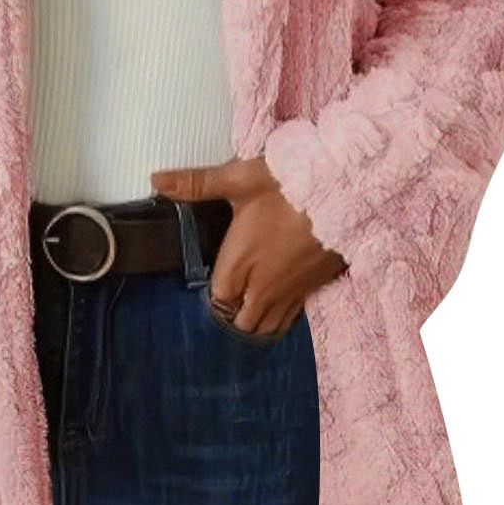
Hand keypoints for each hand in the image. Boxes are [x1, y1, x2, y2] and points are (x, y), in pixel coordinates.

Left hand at [150, 155, 347, 337]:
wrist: (348, 193)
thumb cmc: (291, 185)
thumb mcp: (240, 179)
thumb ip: (196, 184)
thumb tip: (155, 180)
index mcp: (240, 263)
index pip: (218, 298)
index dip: (216, 293)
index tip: (219, 280)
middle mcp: (263, 286)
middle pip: (242, 320)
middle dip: (235, 313)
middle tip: (236, 293)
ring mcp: (292, 292)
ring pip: (269, 325)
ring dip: (259, 319)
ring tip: (255, 303)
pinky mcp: (316, 288)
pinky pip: (294, 317)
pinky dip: (285, 315)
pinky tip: (284, 298)